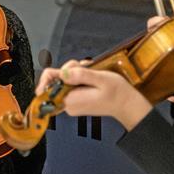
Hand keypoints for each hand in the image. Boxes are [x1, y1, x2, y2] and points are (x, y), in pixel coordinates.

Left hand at [36, 60, 152, 131]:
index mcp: (71, 100)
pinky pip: (72, 85)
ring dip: (77, 72)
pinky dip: (80, 77)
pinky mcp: (77, 100)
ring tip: (91, 72)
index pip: (46, 86)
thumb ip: (81, 75)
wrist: (127, 104)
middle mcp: (68, 104)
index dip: (55, 73)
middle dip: (70, 70)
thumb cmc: (117, 94)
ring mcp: (72, 102)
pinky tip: (91, 76)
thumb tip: (63, 73)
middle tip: (86, 69)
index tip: (69, 69)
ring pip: (64, 80)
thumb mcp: (101, 79)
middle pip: (56, 80)